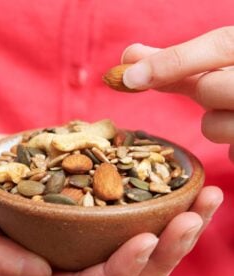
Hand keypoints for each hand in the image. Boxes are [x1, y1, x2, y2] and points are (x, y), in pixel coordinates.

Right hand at [0, 132, 222, 275]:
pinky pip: (137, 222)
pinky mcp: (95, 218)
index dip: (119, 271)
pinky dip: (167, 209)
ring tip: (204, 200)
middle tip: (191, 217)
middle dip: (165, 254)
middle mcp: (67, 267)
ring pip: (142, 254)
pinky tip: (188, 189)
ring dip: (178, 233)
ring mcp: (85, 243)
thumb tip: (37, 272)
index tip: (146, 239)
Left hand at [120, 27, 233, 161]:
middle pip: (210, 88)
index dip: (169, 63)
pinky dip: (231, 143)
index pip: (217, 47)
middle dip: (204, 92)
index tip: (128, 77)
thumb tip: (126, 58)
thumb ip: (175, 61)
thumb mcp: (219, 64)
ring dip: (215, 123)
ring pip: (215, 125)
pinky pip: (232, 152)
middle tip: (219, 90)